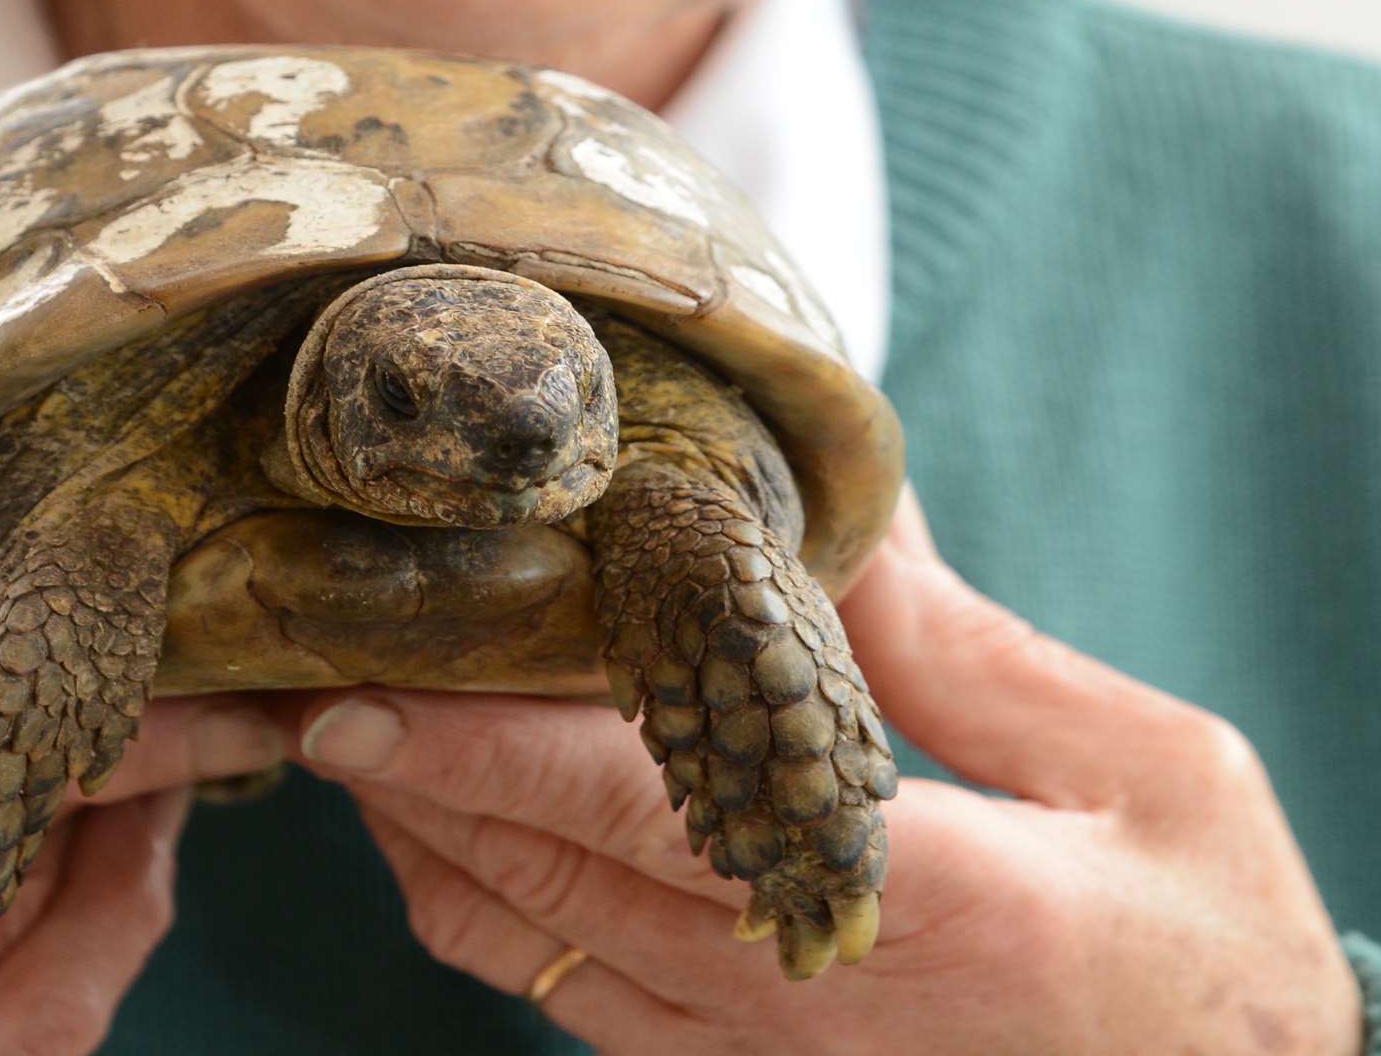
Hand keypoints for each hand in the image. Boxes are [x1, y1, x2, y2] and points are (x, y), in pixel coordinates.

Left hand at [278, 490, 1362, 1054]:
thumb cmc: (1208, 962)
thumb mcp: (1146, 776)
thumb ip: (967, 655)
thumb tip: (845, 526)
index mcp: (901, 901)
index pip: (630, 812)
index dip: (478, 750)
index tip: (362, 693)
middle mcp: (784, 997)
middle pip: (531, 876)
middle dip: (407, 774)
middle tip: (320, 662)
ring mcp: (743, 1055)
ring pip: (519, 944)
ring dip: (424, 834)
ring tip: (367, 723)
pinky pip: (556, 995)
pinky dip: (480, 902)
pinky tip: (457, 823)